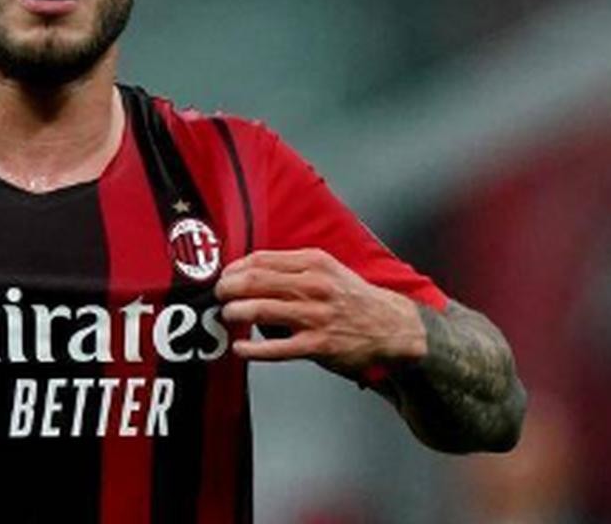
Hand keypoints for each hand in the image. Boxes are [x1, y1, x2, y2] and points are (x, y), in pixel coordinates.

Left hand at [214, 249, 426, 377]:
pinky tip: (240, 348)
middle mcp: (313, 286)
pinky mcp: (318, 345)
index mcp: (313, 263)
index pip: (260, 259)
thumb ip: (291, 269)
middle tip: (218, 296)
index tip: (223, 276)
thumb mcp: (327, 270)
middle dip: (227, 289)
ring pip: (260, 310)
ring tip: (227, 316)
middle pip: (254, 281)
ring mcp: (315, 316)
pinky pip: (276, 348)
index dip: (234, 268)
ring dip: (235, 313)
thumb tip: (248, 273)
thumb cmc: (352, 298)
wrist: (391, 327)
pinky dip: (252, 349)